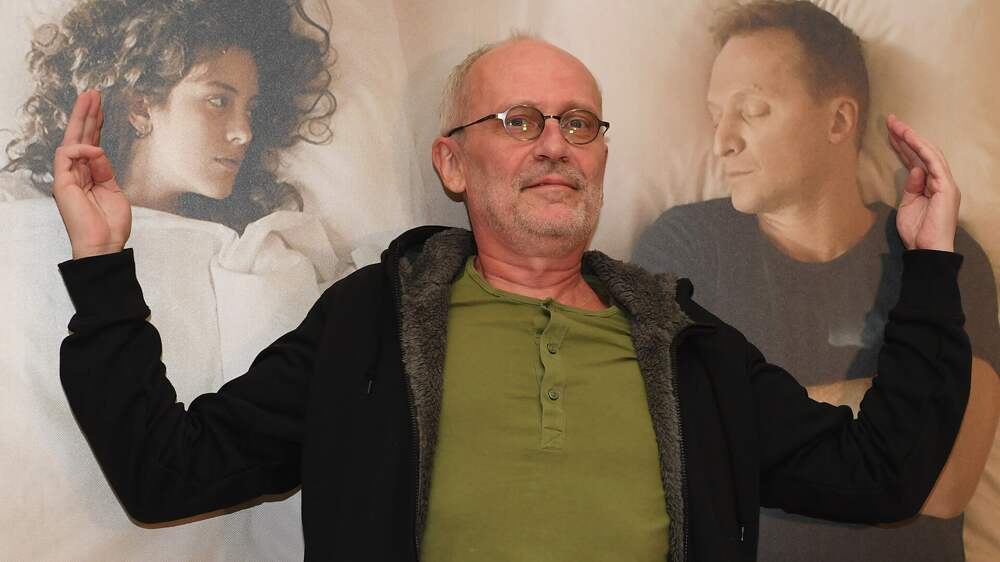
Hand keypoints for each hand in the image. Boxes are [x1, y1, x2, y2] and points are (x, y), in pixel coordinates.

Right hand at [52, 90, 130, 258]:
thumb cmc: (110, 224)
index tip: (100, 107)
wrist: (104, 244)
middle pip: (79, 137)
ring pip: (71, 140)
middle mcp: (77, 174)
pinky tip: (92, 148)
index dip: (96, 125)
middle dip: (86, 114)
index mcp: (90, 175)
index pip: (91, 144)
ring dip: (81, 118)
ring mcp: (68, 177)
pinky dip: (81, 149)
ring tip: (90, 98)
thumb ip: (106, 170)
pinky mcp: (62, 183)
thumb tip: (99, 152)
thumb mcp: (115, 191)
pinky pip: (66, 155)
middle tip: (92, 93)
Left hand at [886, 114, 959, 251]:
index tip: (890, 132)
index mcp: (930, 185)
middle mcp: (940, 181)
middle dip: (906, 136)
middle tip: (890, 120)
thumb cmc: (917, 232)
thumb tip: (913, 170)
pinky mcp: (946, 188)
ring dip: (912, 138)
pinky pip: (934, 163)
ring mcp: (945, 183)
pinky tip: (911, 139)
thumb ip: (911, 187)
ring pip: (929, 153)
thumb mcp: (908, 205)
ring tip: (897, 125)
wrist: (926, 250)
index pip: (915, 160)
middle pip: (922, 152)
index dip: (903, 145)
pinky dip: (922, 150)